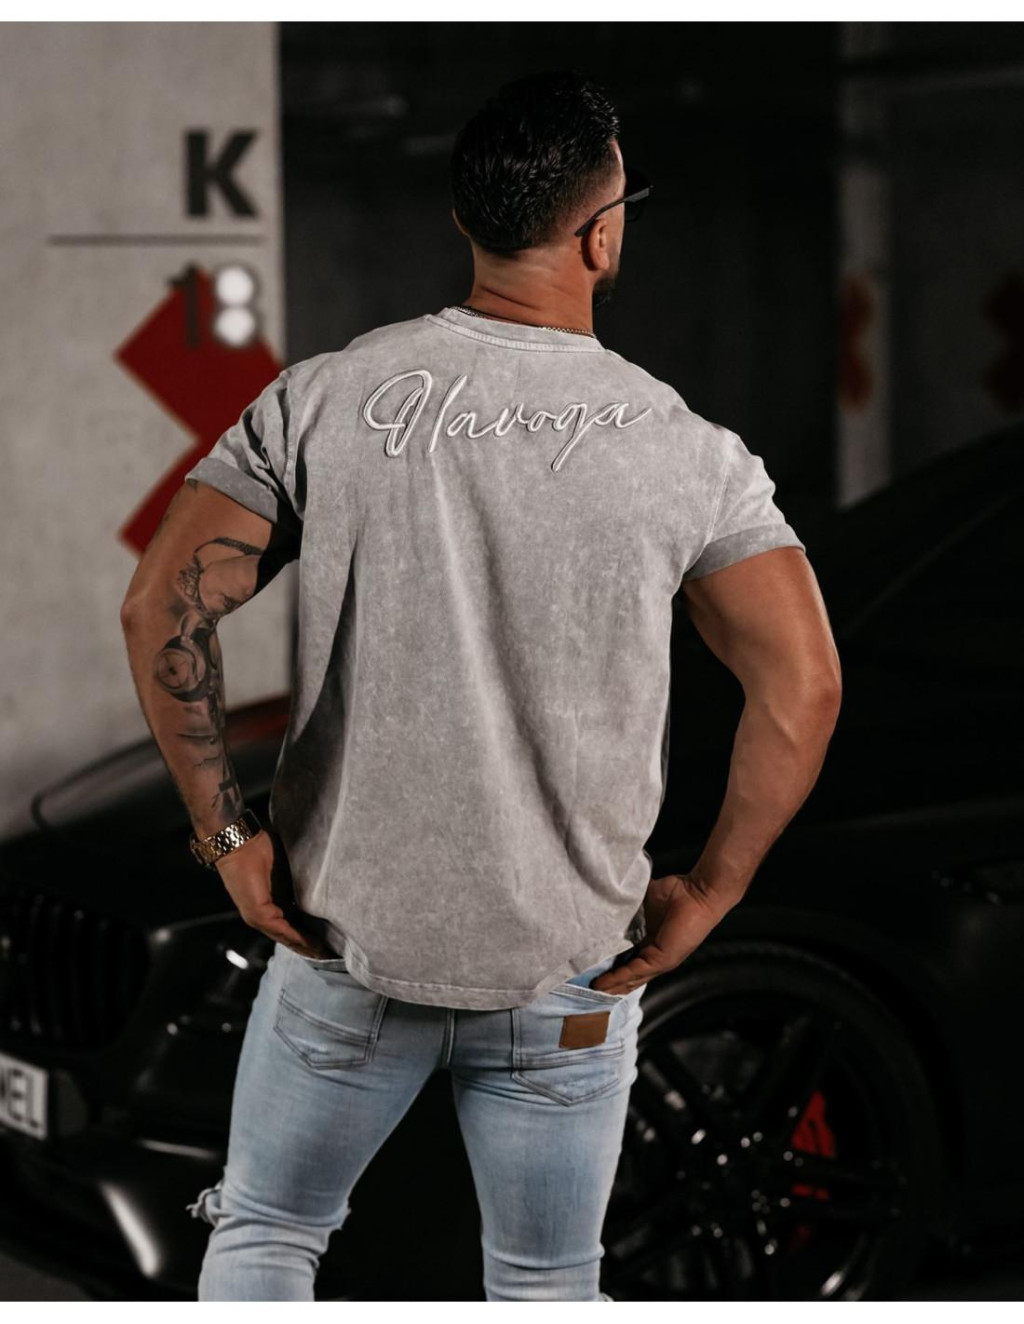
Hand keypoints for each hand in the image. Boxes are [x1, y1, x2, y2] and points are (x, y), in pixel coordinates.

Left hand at [213, 827, 334, 958]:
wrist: (238, 842)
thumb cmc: (259, 850)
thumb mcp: (284, 871)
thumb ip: (295, 885)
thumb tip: (314, 893)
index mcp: (267, 906)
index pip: (288, 926)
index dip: (306, 935)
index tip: (325, 942)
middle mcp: (260, 916)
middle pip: (288, 937)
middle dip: (307, 946)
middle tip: (328, 954)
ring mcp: (257, 916)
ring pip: (285, 937)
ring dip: (304, 946)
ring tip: (323, 953)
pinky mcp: (257, 912)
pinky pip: (281, 929)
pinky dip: (297, 937)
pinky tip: (311, 943)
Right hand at [590, 871, 738, 995]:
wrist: (699, 892)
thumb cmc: (678, 892)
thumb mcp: (645, 900)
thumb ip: (629, 904)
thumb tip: (610, 896)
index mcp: (651, 942)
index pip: (628, 960)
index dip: (612, 966)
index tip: (591, 968)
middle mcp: (655, 954)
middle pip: (629, 975)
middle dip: (609, 983)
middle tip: (587, 986)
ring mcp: (659, 960)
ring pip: (631, 979)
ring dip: (611, 986)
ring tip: (591, 990)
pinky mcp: (662, 959)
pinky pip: (635, 971)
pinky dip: (618, 979)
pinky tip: (603, 984)